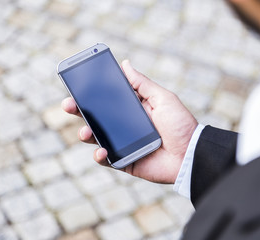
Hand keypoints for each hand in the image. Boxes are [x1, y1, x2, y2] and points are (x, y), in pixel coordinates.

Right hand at [61, 60, 197, 183]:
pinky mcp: (125, 161)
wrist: (190, 154)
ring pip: (97, 138)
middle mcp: (126, 126)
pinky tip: (101, 151)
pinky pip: (107, 159)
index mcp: (134, 109)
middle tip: (69, 104)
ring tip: (85, 131)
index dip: (92, 93)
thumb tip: (125, 64)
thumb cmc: (180, 124)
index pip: (108, 99)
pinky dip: (99, 156)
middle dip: (80, 111)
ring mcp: (124, 144)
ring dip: (86, 133)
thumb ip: (142, 84)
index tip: (77, 84)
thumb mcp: (162, 98)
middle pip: (97, 117)